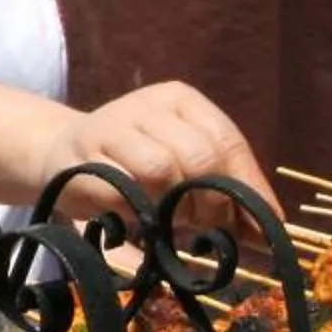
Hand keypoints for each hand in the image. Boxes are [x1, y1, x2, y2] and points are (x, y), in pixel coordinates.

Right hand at [38, 82, 279, 234]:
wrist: (59, 153)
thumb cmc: (135, 164)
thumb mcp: (185, 166)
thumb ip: (226, 191)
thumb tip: (272, 231)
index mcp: (179, 99)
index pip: (227, 140)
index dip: (247, 188)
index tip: (259, 229)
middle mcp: (146, 105)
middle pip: (198, 156)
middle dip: (211, 203)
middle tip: (205, 228)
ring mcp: (109, 128)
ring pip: (160, 170)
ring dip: (172, 208)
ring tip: (169, 221)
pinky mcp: (78, 160)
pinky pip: (121, 192)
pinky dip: (136, 213)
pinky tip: (135, 219)